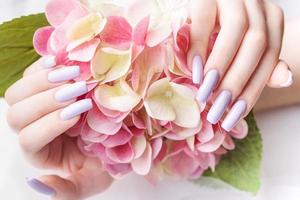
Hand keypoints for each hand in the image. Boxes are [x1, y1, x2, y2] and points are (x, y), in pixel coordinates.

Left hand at [5, 57, 112, 199]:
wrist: (112, 138)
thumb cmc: (102, 162)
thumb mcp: (89, 183)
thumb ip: (67, 192)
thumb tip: (38, 183)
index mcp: (41, 153)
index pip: (31, 139)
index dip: (50, 125)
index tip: (79, 112)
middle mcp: (33, 129)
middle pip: (17, 115)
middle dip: (46, 101)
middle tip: (77, 90)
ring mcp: (36, 106)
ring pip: (17, 93)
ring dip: (43, 81)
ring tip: (73, 75)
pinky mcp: (44, 87)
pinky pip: (32, 73)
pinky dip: (43, 65)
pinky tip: (60, 61)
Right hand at [188, 0, 291, 130]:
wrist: (201, 3)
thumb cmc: (220, 30)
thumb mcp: (243, 47)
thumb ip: (261, 62)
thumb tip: (286, 79)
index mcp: (270, 19)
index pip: (269, 58)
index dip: (253, 91)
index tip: (233, 117)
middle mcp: (256, 4)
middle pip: (256, 45)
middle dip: (236, 83)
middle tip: (217, 110)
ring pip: (236, 31)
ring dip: (220, 67)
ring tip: (205, 93)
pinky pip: (204, 21)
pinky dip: (199, 48)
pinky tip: (193, 70)